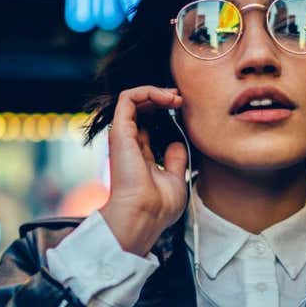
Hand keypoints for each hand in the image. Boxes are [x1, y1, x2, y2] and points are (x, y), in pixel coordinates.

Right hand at [99, 86, 187, 255]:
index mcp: (140, 156)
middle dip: (162, 98)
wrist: (144, 215)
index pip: (149, 125)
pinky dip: (148, 91)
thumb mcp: (175, 179)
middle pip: (141, 108)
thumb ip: (175, 160)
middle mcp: (130, 144)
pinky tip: (167, 98)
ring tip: (176, 97)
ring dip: (157, 92)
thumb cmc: (158, 207)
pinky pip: (128, 98)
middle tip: (181, 99)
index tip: (184, 111)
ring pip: (133, 98)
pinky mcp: (121, 130)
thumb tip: (177, 143)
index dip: (166, 113)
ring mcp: (124, 136)